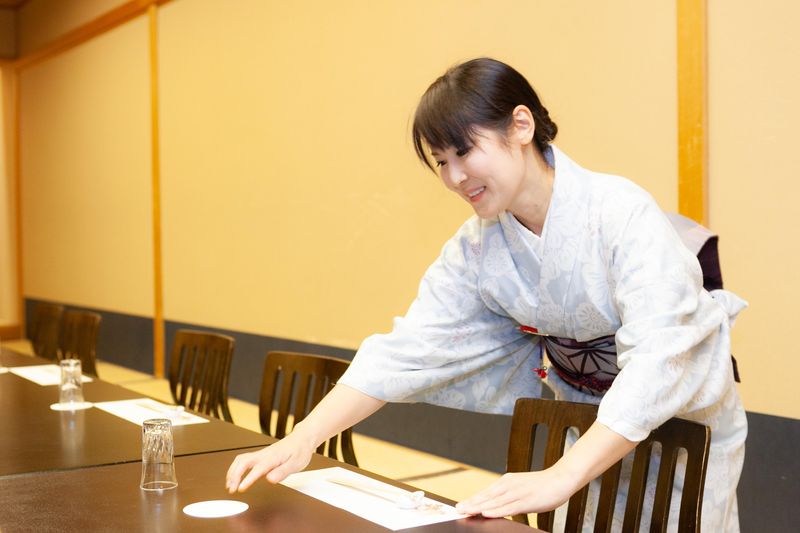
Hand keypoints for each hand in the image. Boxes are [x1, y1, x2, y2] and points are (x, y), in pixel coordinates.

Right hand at [225, 431, 314, 492]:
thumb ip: (282, 472)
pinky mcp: (259, 456)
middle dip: (234, 475)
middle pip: (243, 462)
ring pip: (240, 460)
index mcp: (272, 457)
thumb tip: (270, 479)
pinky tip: (234, 477)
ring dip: (232, 472)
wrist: (301, 439)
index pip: (258, 469)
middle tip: (231, 489)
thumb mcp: (296, 463)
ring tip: (229, 485)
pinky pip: (243, 460)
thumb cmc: (299, 451)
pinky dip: (235, 469)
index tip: (240, 488)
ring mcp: (260, 454)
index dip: (248, 479)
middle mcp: (263, 454)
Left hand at [455, 468, 577, 517]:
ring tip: (466, 511)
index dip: (472, 499)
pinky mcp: (527, 500)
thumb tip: (495, 505)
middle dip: (471, 503)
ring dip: (479, 506)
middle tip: (457, 509)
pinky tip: (487, 513)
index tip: (460, 505)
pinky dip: (497, 510)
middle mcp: (509, 485)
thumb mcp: (521, 489)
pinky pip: (509, 507)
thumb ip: (508, 497)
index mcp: (507, 482)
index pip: (486, 492)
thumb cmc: (542, 485)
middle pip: (486, 496)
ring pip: (494, 501)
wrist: (561, 479)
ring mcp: (517, 492)